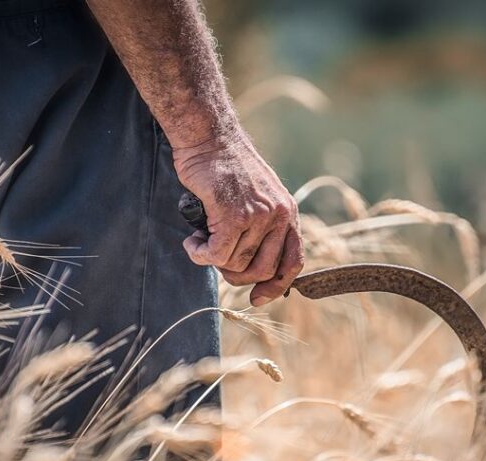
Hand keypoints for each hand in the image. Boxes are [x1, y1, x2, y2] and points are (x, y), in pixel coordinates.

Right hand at [173, 133, 303, 305]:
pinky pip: (217, 255)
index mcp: (288, 214)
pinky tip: (192, 241)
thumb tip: (251, 268)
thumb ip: (262, 228)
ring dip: (213, 260)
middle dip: (236, 275)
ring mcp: (259, 216)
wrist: (210, 138)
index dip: (276, 286)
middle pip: (262, 271)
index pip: (293, 262)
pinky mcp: (234, 216)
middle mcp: (279, 216)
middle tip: (217, 259)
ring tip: (202, 241)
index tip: (258, 297)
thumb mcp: (256, 198)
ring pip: (236, 264)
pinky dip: (200, 254)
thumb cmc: (225, 169)